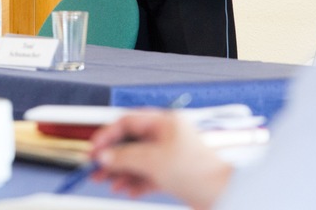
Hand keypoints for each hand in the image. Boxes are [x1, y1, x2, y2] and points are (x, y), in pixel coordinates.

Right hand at [90, 111, 231, 209]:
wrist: (220, 195)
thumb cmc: (197, 171)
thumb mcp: (153, 161)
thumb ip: (125, 157)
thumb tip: (105, 156)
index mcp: (165, 122)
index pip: (129, 121)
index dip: (109, 134)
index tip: (95, 147)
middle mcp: (167, 136)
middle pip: (131, 143)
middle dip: (112, 157)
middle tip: (95, 167)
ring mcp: (170, 155)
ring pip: (138, 160)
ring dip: (121, 172)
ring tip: (107, 181)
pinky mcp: (173, 173)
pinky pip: (147, 174)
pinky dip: (135, 181)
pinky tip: (126, 189)